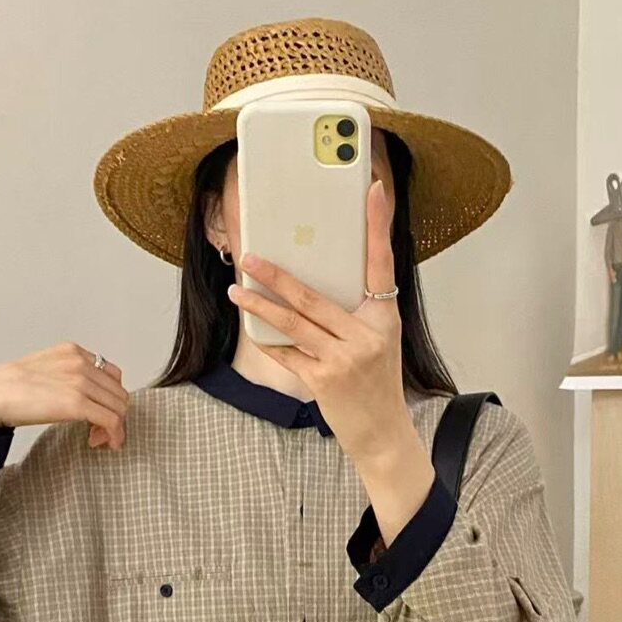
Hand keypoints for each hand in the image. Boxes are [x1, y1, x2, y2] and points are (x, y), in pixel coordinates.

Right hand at [0, 341, 128, 449]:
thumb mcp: (44, 369)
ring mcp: (80, 382)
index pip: (111, 374)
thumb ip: (66, 376)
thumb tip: (83, 399)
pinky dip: (115, 435)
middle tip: (98, 432)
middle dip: (114, 414)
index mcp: (72, 351)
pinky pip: (112, 421)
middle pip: (118, 392)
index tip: (99, 414)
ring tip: (96, 439)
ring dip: (115, 427)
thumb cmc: (7, 387)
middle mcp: (80, 362)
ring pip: (119, 407)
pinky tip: (104, 443)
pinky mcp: (77, 403)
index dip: (109, 397)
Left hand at [227, 180, 413, 464]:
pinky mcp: (324, 380)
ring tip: (238, 291)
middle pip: (314, 296)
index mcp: (384, 317)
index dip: (378, 225)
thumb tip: (314, 282)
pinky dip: (269, 340)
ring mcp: (344, 358)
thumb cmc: (378, 383)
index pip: (381, 263)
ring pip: (293, 323)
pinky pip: (287, 353)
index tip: (372, 190)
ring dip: (260, 306)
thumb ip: (354, 312)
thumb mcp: (379, 340)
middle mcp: (367, 334)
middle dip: (277, 276)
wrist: (383, 432)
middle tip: (251, 258)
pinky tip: (252, 327)